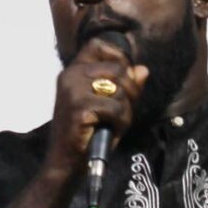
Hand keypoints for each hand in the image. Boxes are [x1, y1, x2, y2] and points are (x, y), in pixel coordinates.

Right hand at [43, 36, 149, 177]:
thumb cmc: (87, 134)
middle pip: (118, 68)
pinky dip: (120, 123)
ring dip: (125, 111)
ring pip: (119, 90)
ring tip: (114, 124)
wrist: (65, 163)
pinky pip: (115, 108)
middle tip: (121, 112)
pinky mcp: (79, 107)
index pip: (98, 45)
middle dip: (129, 91)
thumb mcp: (107, 106)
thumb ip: (124, 86)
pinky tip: (111, 131)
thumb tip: (143, 70)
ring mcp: (73, 91)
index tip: (123, 80)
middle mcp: (71, 76)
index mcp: (73, 71)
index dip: (118, 58)